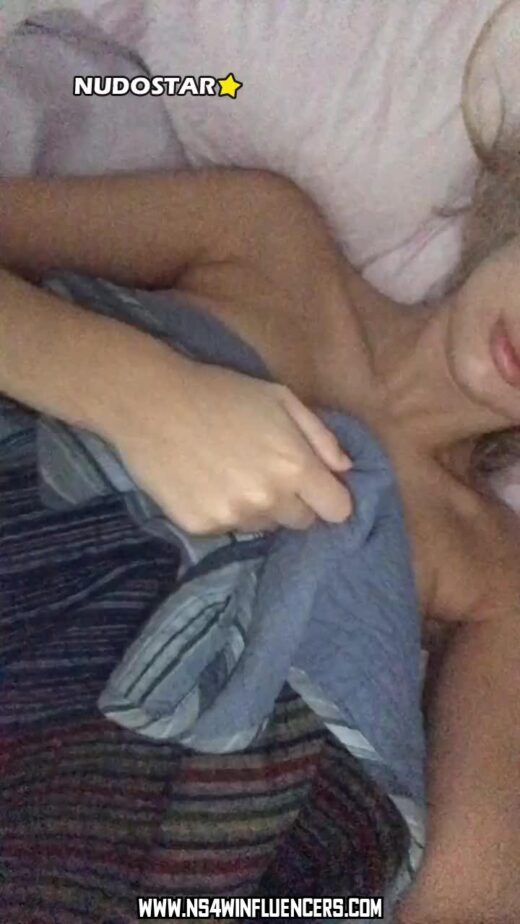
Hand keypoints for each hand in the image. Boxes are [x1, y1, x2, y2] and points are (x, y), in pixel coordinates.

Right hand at [110, 346, 351, 534]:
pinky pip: (229, 529)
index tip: (314, 486)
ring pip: (264, 527)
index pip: (337, 510)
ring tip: (230, 473)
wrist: (150, 401)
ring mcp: (233, 516)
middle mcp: (268, 499)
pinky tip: (205, 482)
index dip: (329, 497)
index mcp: (295, 466)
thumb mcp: (280, 398)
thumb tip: (345, 469)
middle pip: (301, 522)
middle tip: (264, 471)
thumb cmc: (221, 392)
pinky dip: (223, 511)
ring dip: (258, 508)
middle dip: (292, 501)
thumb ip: (321, 436)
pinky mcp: (201, 526)